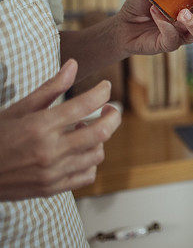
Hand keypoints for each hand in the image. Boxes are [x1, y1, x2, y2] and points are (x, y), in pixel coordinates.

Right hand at [0, 60, 121, 200]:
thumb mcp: (18, 109)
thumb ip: (50, 88)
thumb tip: (73, 65)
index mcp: (39, 126)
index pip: (84, 105)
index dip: (102, 92)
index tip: (105, 87)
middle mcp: (49, 150)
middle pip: (102, 132)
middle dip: (113, 116)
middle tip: (109, 109)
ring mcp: (52, 172)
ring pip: (97, 153)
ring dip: (98, 139)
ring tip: (85, 130)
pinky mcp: (52, 189)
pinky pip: (87, 175)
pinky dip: (90, 161)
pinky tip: (79, 151)